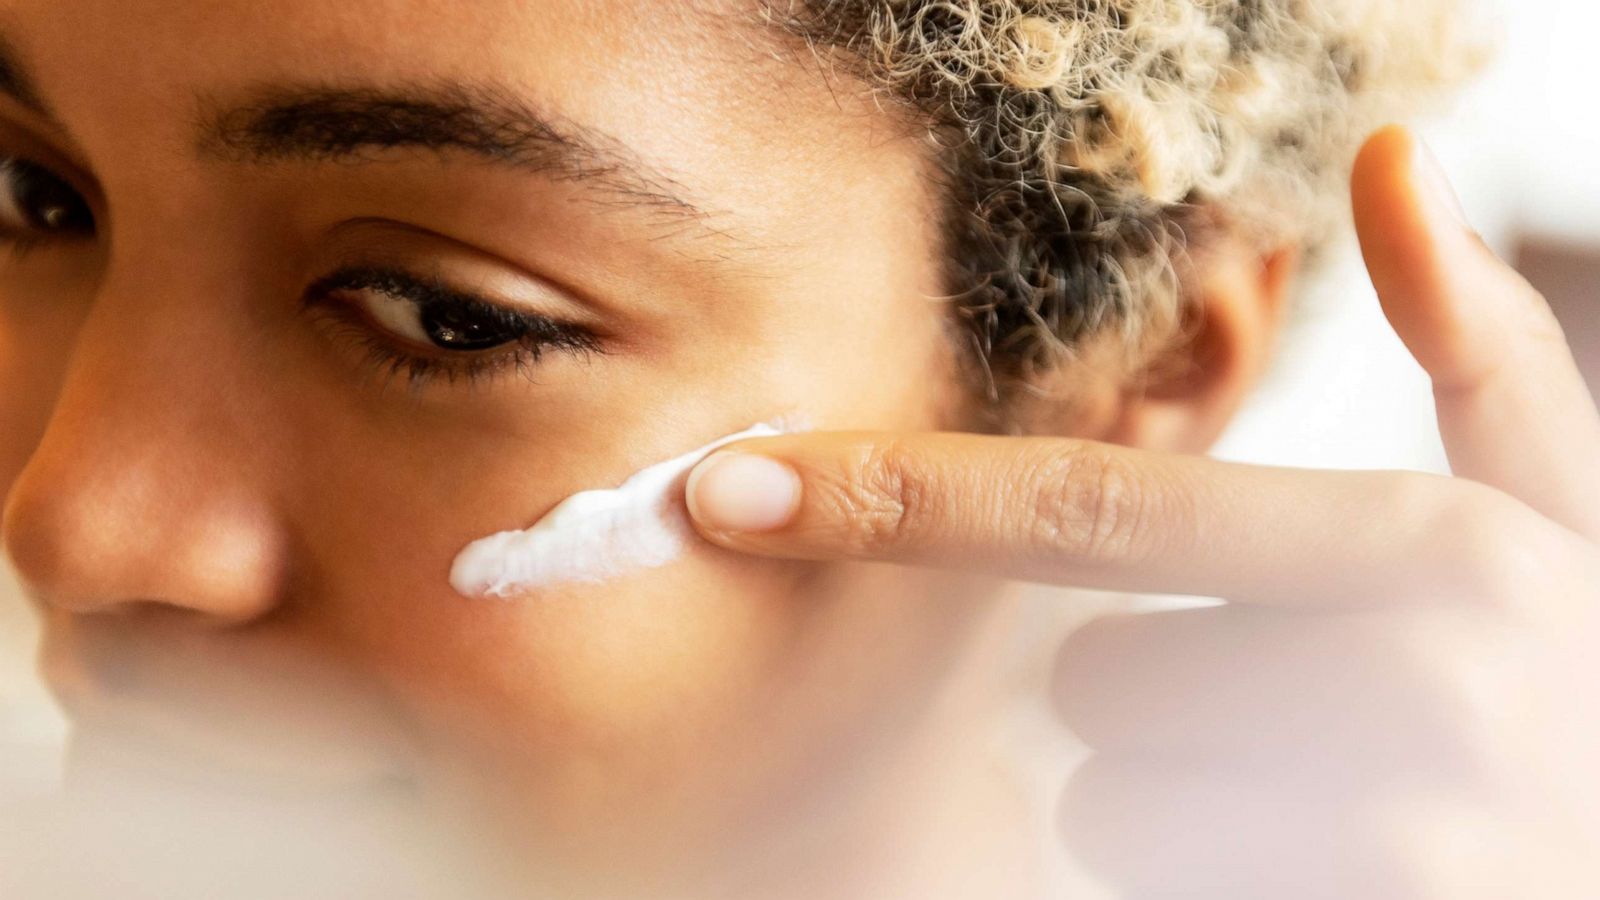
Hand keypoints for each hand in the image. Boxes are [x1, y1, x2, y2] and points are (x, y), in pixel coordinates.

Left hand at [682, 126, 1599, 896]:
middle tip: (1309, 711)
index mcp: (1438, 545)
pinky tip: (1329, 858)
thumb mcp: (1563, 520)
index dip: (895, 498)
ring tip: (1334, 790)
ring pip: (1114, 800)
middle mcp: (1414, 684)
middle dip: (1153, 691)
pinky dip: (1202, 869)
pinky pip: (1148, 875)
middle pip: (1093, 679)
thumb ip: (1484, 355)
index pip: (1092, 511)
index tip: (731, 489)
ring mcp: (1391, 830)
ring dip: (1185, 793)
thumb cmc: (1575, 689)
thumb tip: (1394, 158)